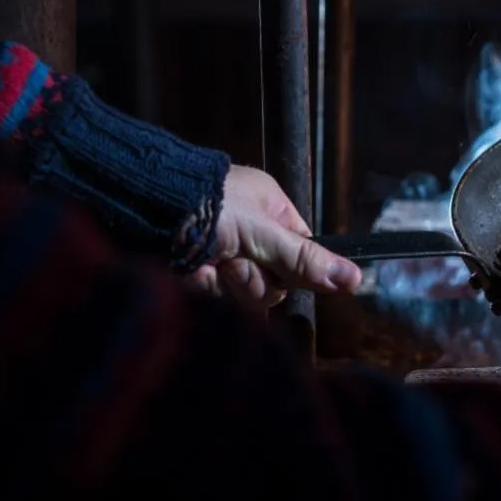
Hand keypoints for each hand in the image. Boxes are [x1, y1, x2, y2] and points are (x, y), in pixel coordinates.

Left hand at [187, 165, 363, 307]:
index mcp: (270, 211)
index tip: (284, 272)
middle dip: (255, 279)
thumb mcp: (264, 232)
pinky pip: (214, 294)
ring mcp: (221, 253)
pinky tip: (192, 270)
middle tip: (237, 264)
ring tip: (213, 264)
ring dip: (230, 283)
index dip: (295, 268)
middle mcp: (248, 232)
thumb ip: (306, 259)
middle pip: (274, 280)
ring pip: (245, 292)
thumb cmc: (211, 206)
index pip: (300, 251)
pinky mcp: (195, 272)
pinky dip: (203, 285)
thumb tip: (356, 279)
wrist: (145, 208)